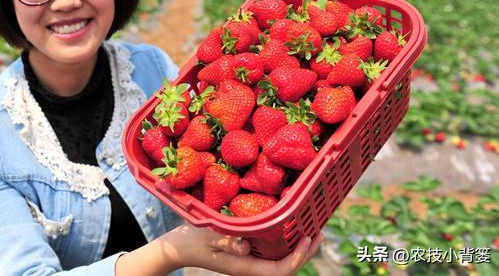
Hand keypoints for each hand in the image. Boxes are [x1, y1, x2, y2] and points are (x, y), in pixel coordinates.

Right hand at [163, 223, 323, 275]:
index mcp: (245, 267)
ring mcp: (249, 263)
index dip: (298, 256)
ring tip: (311, 231)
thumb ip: (226, 240)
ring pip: (281, 262)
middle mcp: (251, 268)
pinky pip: (272, 254)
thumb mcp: (207, 236)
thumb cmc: (192, 240)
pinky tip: (289, 229)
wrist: (179, 248)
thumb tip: (245, 246)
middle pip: (286, 268)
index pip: (280, 270)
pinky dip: (285, 243)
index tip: (308, 237)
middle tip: (319, 233)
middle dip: (305, 253)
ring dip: (298, 249)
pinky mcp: (246, 255)